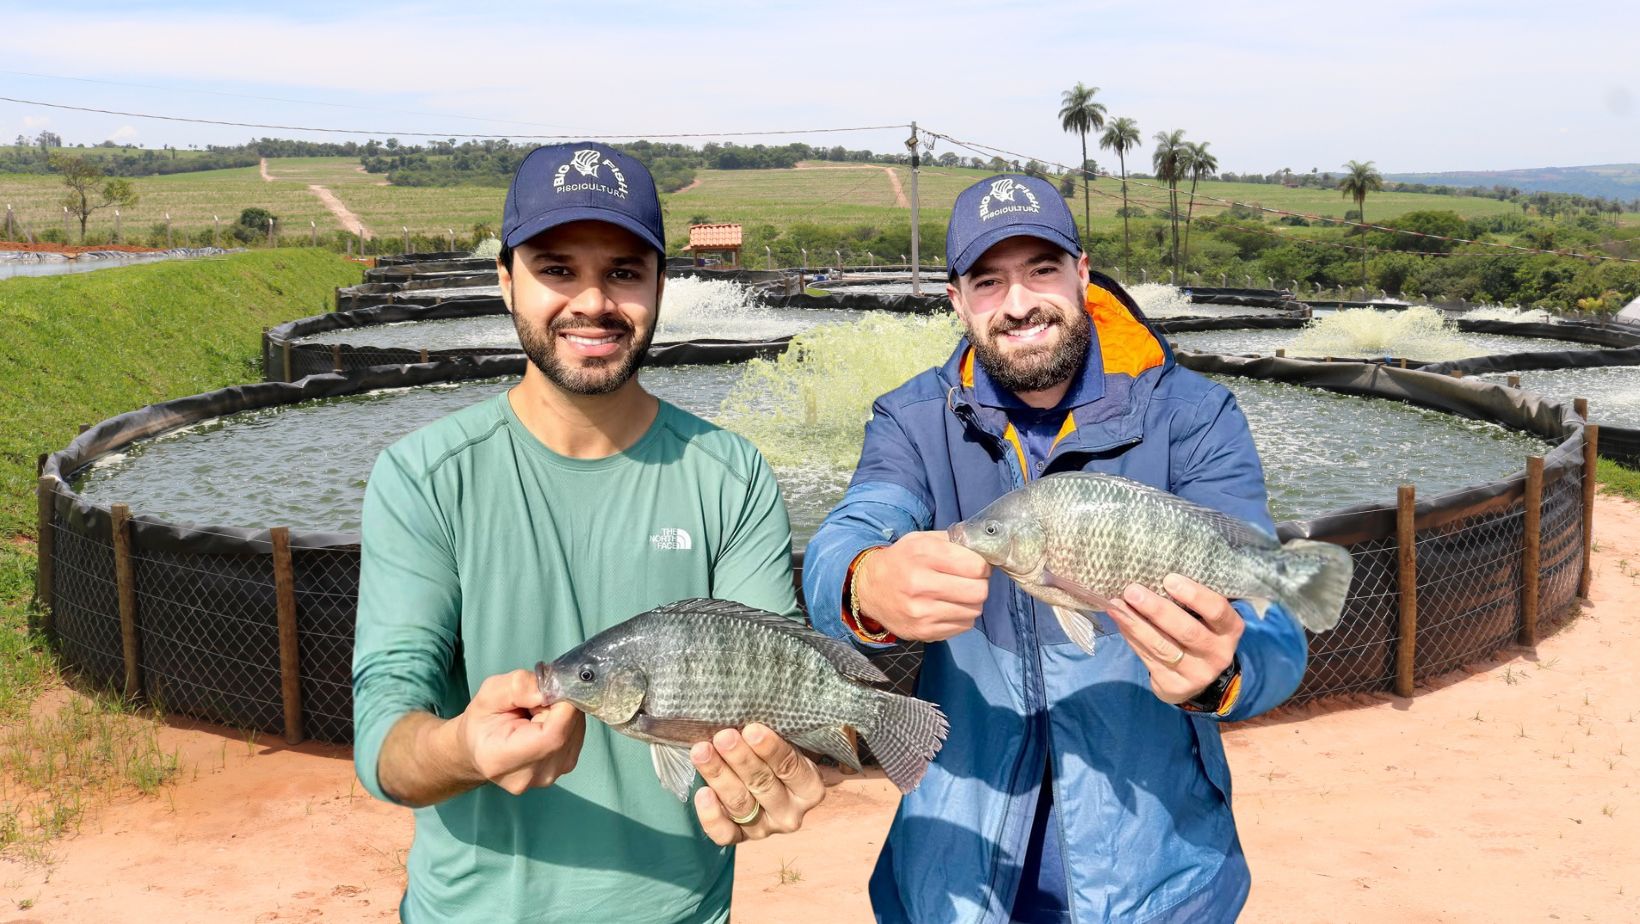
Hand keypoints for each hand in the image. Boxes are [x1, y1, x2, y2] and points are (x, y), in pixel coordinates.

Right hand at [457, 669, 585, 794]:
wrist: (480, 748)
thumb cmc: (482, 722)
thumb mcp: (489, 693)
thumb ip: (519, 687)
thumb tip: (552, 690)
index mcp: (503, 759)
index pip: (553, 735)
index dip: (561, 706)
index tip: (549, 689)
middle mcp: (531, 775)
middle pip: (568, 731)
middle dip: (559, 705)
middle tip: (536, 701)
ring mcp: (550, 775)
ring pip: (576, 731)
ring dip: (563, 714)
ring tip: (536, 714)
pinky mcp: (564, 768)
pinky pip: (577, 736)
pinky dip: (566, 722)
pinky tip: (545, 723)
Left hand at [690, 723, 825, 845]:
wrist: (773, 779)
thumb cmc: (778, 752)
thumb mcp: (790, 742)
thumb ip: (777, 733)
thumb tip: (748, 707)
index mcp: (811, 788)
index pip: (791, 768)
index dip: (771, 749)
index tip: (751, 730)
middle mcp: (791, 813)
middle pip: (763, 784)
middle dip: (740, 759)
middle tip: (723, 737)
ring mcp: (766, 828)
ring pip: (740, 803)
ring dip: (719, 775)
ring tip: (702, 752)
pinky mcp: (741, 837)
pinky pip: (725, 834)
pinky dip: (712, 816)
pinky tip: (702, 793)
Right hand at [857, 531, 990, 641]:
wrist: (869, 588)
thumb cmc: (902, 560)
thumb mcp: (921, 540)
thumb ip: (954, 541)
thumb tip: (984, 552)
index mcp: (922, 554)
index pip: (976, 566)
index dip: (982, 566)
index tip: (976, 567)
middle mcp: (920, 584)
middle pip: (978, 591)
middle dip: (980, 585)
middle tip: (971, 582)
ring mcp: (921, 612)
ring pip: (974, 611)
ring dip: (971, 603)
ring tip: (957, 595)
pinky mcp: (923, 631)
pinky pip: (963, 626)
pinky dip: (961, 617)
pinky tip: (948, 608)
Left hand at [1105, 574, 1243, 705]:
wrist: (1199, 677)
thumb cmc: (1200, 631)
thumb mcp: (1206, 617)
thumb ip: (1191, 600)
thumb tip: (1153, 573)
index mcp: (1230, 629)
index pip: (1217, 610)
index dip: (1194, 594)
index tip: (1169, 579)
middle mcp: (1218, 654)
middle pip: (1186, 630)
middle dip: (1156, 609)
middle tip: (1132, 590)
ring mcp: (1197, 673)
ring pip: (1162, 646)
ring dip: (1136, 623)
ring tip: (1116, 604)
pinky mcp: (1174, 686)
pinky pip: (1148, 657)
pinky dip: (1131, 637)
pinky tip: (1119, 620)